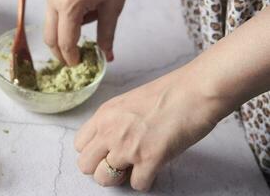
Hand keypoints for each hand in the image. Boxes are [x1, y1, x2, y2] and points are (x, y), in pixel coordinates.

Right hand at [44, 0, 125, 65]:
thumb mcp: (112, 5)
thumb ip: (107, 33)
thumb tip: (107, 55)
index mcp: (69, 6)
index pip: (65, 43)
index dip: (71, 58)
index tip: (78, 64)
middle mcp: (53, 1)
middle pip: (50, 38)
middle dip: (60, 53)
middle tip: (73, 60)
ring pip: (49, 26)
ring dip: (63, 35)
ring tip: (85, 28)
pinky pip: (52, 13)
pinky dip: (64, 21)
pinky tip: (83, 12)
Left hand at [74, 67, 229, 190]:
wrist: (196, 90)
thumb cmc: (169, 92)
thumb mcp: (129, 102)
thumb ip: (115, 122)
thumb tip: (111, 143)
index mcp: (104, 114)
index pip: (79, 145)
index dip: (94, 152)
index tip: (107, 152)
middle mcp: (110, 130)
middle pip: (85, 165)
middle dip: (101, 168)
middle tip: (120, 163)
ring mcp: (128, 146)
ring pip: (105, 179)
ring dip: (120, 178)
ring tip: (136, 167)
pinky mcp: (149, 159)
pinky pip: (137, 185)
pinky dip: (146, 181)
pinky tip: (155, 167)